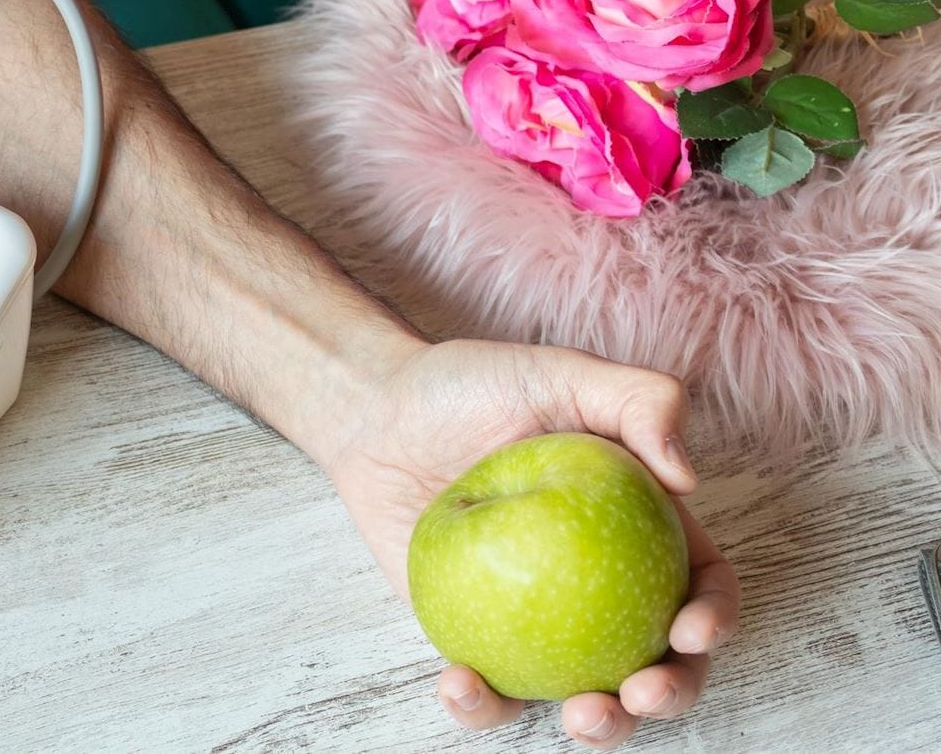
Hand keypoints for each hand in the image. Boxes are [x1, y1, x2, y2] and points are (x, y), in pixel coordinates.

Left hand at [318, 338, 739, 749]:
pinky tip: (460, 685)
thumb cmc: (470, 386)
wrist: (376, 413)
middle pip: (660, 661)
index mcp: (640, 530)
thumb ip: (637, 400)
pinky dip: (479, 705)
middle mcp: (598, 586)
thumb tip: (688, 475)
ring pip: (584, 696)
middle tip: (638, 694)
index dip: (714, 618)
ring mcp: (537, 622)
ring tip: (577, 717)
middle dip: (671, 697)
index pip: (701, 584)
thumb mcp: (559, 372)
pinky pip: (486, 691)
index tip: (690, 631)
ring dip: (599, 730)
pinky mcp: (472, 640)